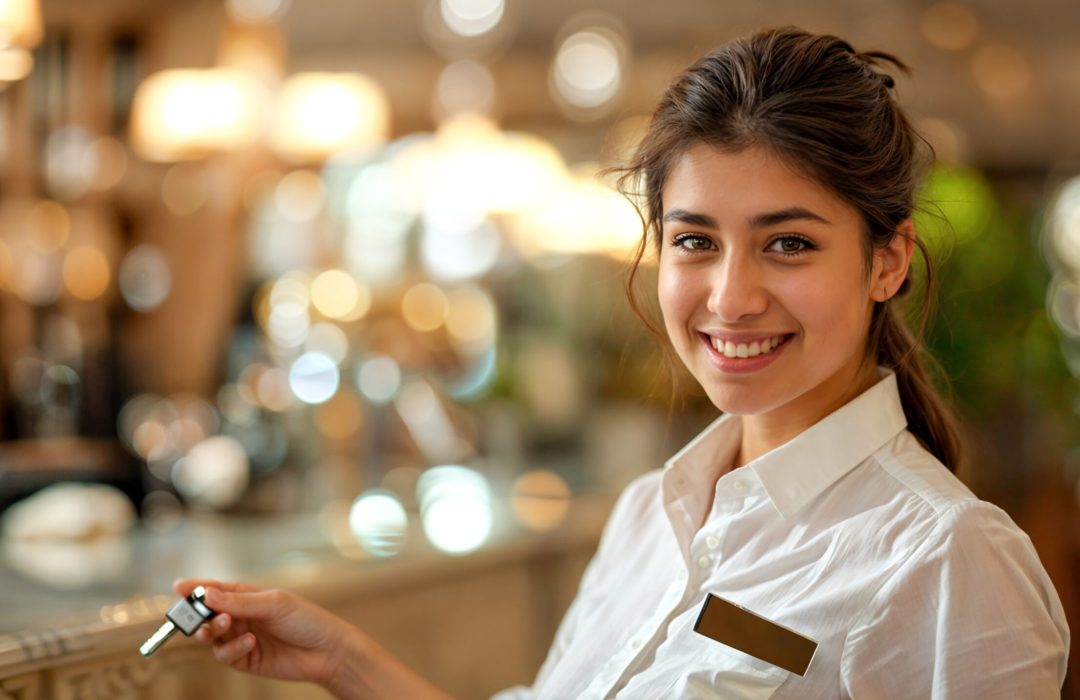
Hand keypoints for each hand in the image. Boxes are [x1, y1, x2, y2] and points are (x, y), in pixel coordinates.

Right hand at [173, 578, 359, 688]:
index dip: (196, 588)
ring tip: (226, 624)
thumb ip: (240, 601)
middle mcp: (241, 616)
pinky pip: (225, 655)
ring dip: (213, 630)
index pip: (216, 590)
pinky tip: (250, 642)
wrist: (327, 651)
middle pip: (207, 614)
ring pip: (211, 636)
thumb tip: (207, 595)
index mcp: (248, 596)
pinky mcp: (245, 659)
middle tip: (198, 615)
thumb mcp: (274, 604)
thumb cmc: (306, 620)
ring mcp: (240, 638)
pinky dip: (232, 648)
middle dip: (199, 614)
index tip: (177, 587)